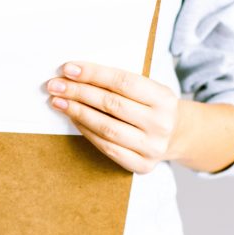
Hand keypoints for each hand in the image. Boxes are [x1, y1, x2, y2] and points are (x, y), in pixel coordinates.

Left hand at [46, 61, 181, 174]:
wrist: (178, 135)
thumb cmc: (153, 106)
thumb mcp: (148, 89)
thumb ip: (119, 84)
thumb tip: (76, 75)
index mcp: (164, 98)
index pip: (123, 82)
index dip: (93, 74)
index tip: (68, 69)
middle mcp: (161, 123)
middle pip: (111, 105)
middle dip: (78, 93)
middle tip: (55, 86)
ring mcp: (152, 147)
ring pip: (106, 128)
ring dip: (77, 113)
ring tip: (58, 102)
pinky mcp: (142, 165)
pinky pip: (107, 148)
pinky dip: (86, 132)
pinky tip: (73, 119)